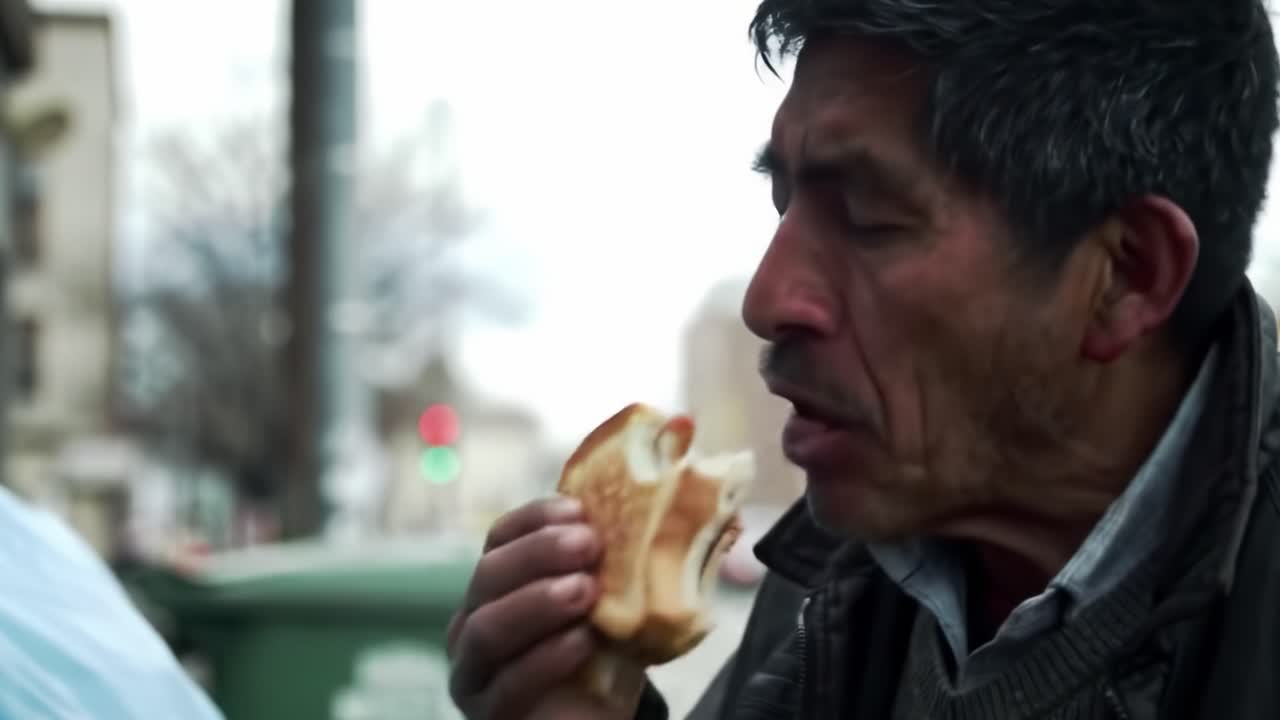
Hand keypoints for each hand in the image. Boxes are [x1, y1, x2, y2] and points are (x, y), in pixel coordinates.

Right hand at [447, 498, 643, 719]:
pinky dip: (546, 659)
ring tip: (585, 591)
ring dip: (537, 602)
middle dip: (539, 554)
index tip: (578, 510)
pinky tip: (582, 641)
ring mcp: (474, 670)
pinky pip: (508, 684)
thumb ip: (605, 561)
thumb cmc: (600, 650)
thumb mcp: (605, 598)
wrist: (598, 714)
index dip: (535, 519)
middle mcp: (472, 621)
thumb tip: (644, 506)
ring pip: (486, 629)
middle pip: (488, 575)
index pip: (500, 537)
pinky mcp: (491, 713)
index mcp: (497, 585)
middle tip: (588, 544)